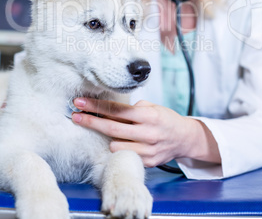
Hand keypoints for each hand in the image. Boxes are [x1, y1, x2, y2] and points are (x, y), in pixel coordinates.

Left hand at [71, 98, 196, 166]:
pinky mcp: (147, 162)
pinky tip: (118, 142)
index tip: (80, 102)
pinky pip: (124, 156)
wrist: (183, 138)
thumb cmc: (165, 119)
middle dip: (90, 121)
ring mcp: (147, 150)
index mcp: (149, 115)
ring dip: (106, 137)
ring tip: (106, 130)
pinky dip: (119, 148)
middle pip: (112, 127)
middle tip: (75, 115)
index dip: (97, 106)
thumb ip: (132, 109)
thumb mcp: (152, 107)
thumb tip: (109, 109)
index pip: (117, 109)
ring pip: (115, 145)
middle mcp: (148, 133)